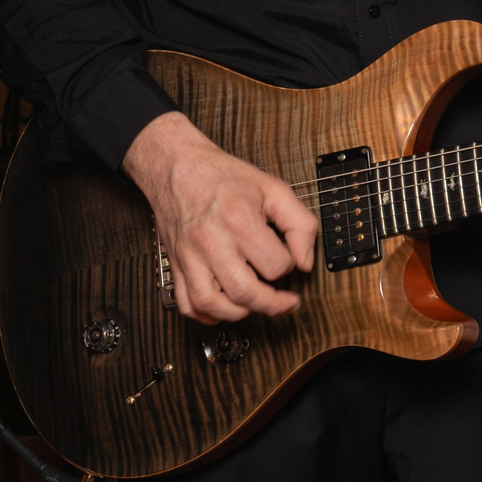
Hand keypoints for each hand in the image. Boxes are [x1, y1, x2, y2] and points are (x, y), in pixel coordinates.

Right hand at [122, 111, 317, 323]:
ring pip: (211, 304)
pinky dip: (204, 314)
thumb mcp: (274, 189)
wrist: (178, 167)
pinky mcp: (176, 264)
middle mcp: (211, 241)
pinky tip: (223, 308)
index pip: (275, 265)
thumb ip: (300, 224)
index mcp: (240, 220)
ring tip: (255, 304)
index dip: (290, 266)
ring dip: (238, 313)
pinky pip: (185, 303)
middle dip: (271, 304)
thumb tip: (306, 262)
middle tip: (285, 302)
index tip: (289, 260)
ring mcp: (189, 256)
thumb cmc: (224, 177)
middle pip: (244, 292)